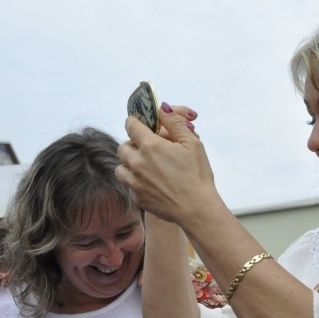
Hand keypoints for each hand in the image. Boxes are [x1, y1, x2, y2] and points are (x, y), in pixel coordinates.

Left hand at [116, 103, 218, 223]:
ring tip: (147, 167)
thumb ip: (175, 122)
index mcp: (150, 146)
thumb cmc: (197, 174)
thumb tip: (162, 108)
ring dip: (130, 164)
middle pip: (123, 147)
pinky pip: (128, 185)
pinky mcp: (137, 198)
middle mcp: (137, 163)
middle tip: (149, 149)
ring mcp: (134, 182)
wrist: (197, 209)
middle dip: (134, 145)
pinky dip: (136, 181)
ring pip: (121, 167)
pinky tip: (152, 183)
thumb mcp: (192, 143)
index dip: (136, 122)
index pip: (131, 125)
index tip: (142, 125)